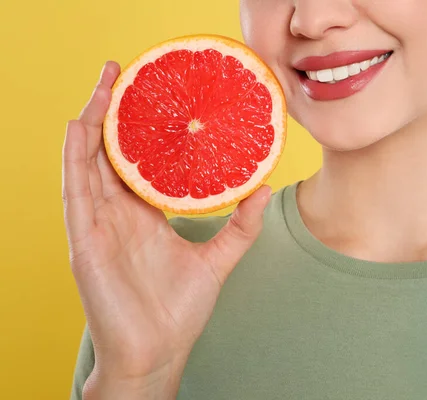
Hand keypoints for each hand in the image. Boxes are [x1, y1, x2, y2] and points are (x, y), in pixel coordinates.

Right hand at [63, 61, 270, 397]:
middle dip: (113, 111)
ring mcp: (98, 225)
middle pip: (110, 151)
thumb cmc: (178, 311)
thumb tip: (265, 188)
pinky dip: (76, 156)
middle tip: (121, 71)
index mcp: (144, 214)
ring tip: (103, 84)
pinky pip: (76, 191)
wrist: (157, 352)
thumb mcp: (218, 259)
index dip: (140, 126)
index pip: (138, 159)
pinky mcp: (85, 241)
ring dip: (92, 121)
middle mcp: (118, 213)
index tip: (153, 92)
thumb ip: (242, 226)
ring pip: (88, 162)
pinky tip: (80, 125)